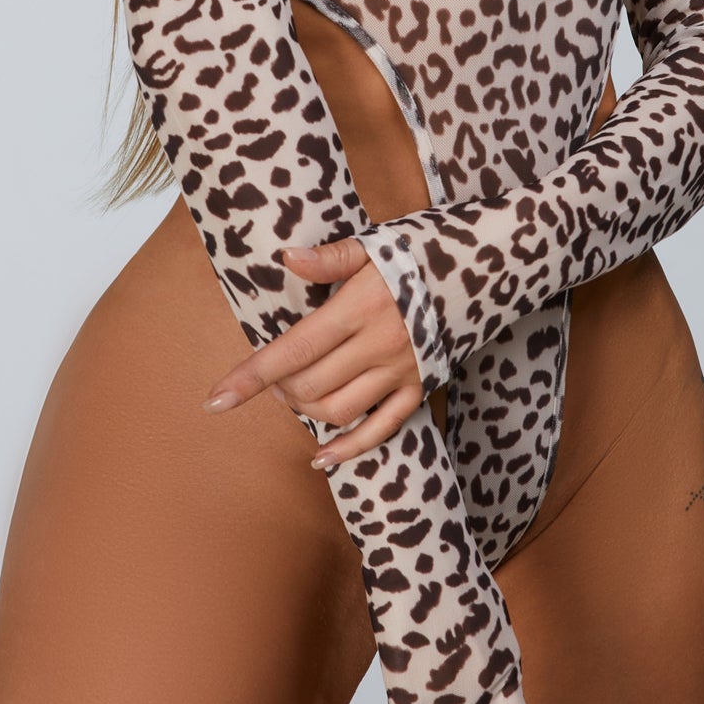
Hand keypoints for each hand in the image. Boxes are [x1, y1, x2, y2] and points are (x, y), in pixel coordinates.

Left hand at [200, 237, 424, 466]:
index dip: (251, 376)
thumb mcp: (375, 246)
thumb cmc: (422, 253)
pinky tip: (322, 457)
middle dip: (278, 388)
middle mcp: (379, 345)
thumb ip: (330, 259)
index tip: (215, 400)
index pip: (293, 349)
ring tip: (295, 394)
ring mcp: (401, 371)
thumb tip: (287, 258)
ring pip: (338, 412)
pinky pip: (382, 430)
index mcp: (361, 308)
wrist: (487, 270)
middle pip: (310, 387)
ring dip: (305, 411)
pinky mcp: (420, 388)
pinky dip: (349, 448)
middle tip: (273, 375)